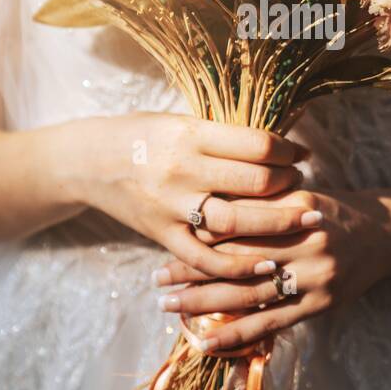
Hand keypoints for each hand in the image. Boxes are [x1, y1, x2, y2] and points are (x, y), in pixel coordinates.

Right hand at [80, 113, 321, 278]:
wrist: (88, 161)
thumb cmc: (142, 135)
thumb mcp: (182, 122)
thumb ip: (225, 136)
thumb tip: (279, 143)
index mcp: (191, 135)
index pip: (257, 146)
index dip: (288, 152)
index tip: (300, 155)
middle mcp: (183, 170)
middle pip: (254, 182)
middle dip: (289, 184)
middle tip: (302, 185)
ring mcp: (172, 206)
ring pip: (236, 221)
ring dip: (277, 222)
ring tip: (302, 218)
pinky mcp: (162, 235)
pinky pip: (205, 259)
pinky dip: (238, 266)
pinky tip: (267, 265)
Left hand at [150, 189, 390, 350]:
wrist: (387, 231)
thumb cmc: (333, 210)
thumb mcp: (299, 195)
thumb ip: (260, 202)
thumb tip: (203, 208)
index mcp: (294, 208)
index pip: (237, 221)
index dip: (200, 231)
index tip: (170, 237)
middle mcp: (304, 241)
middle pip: (236, 258)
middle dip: (192, 269)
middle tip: (157, 277)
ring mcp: (314, 276)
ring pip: (247, 293)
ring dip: (203, 303)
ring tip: (169, 305)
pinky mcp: (320, 305)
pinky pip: (269, 324)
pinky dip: (234, 335)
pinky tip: (204, 343)